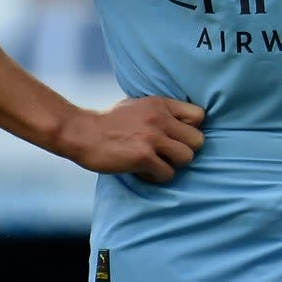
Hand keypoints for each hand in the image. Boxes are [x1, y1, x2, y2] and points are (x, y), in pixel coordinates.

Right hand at [59, 96, 204, 182]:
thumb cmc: (109, 122)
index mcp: (161, 104)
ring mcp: (152, 137)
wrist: (82, 132)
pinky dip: (156, 177)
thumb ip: (160, 112)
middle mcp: (160, 118)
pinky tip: (143, 172)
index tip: (178, 137)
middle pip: (198, 141)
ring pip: (186, 158)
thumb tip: (181, 122)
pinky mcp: (143, 157)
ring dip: (172, 165)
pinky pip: (167, 173)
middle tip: (168, 155)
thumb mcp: (138, 105)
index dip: (192, 129)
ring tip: (156, 164)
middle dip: (185, 150)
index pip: (199, 115)